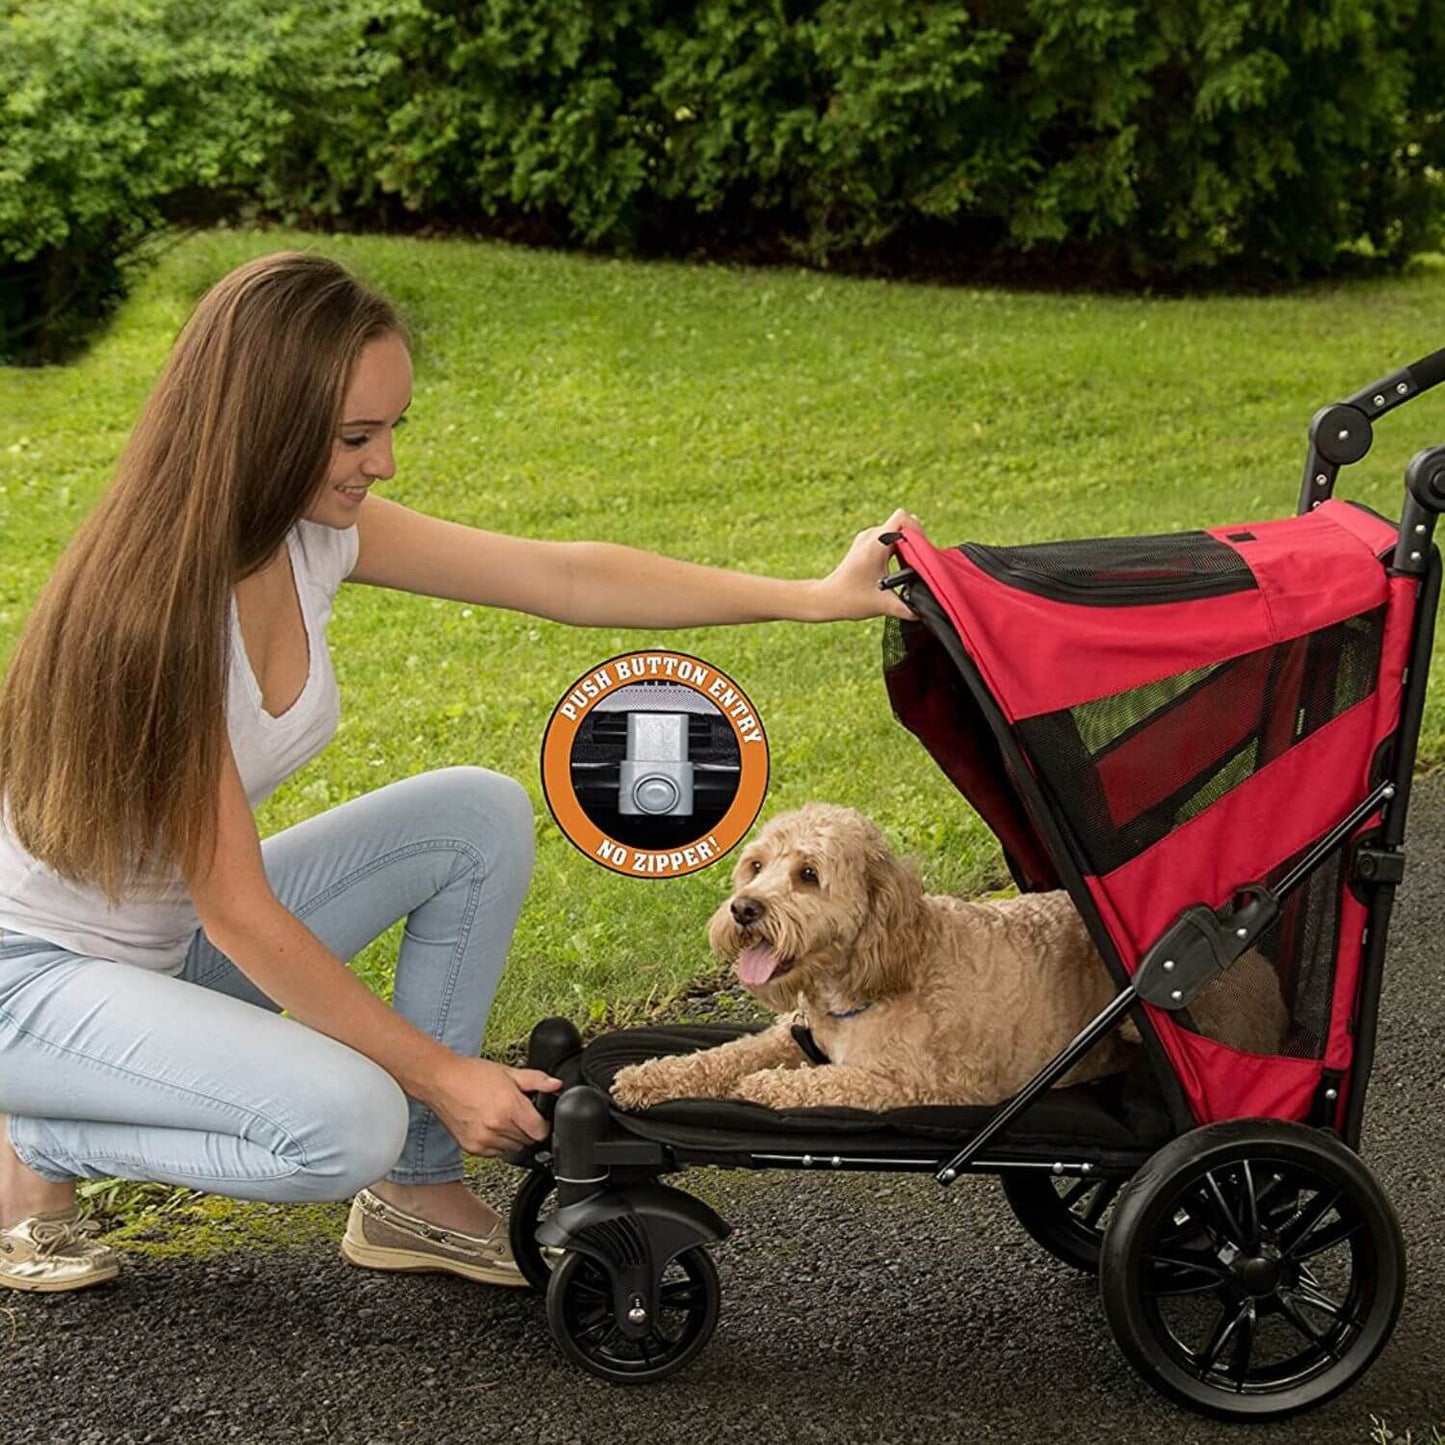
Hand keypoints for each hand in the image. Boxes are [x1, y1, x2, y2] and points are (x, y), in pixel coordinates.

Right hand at [426, 1055, 561, 1156]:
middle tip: (517, 1112)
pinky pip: (497, 1153)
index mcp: (509, 1107)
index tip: (538, 1117)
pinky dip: (498, 1142)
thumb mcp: (508, 1072)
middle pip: (528, 1141)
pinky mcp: (473, 1148)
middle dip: (528, 1128)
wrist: (441, 1081)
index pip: (540, 1132)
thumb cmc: (472, 1075)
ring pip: (514, 1149)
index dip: (543, 1124)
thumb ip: (536, 1080)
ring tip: (503, 1117)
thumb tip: (556, 1085)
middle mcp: (497, 1127)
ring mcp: (484, 1140)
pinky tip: (491, 1125)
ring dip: (514, 1137)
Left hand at [809, 507, 927, 621]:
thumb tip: (926, 613)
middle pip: (903, 523)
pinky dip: (899, 547)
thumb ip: (908, 609)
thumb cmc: (850, 600)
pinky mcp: (866, 544)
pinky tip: (900, 565)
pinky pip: (889, 536)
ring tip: (910, 565)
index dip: (918, 531)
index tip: (921, 552)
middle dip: (916, 540)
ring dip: (908, 544)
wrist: (826, 598)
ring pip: (897, 529)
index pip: (903, 518)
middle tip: (918, 562)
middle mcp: (871, 536)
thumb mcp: (883, 605)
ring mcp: (867, 538)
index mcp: (875, 544)